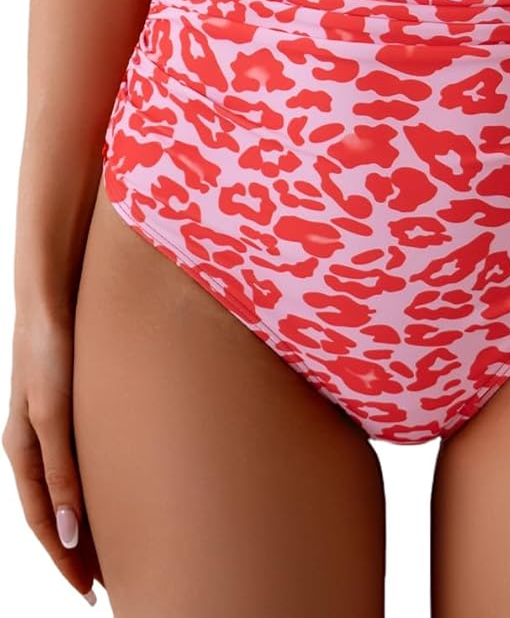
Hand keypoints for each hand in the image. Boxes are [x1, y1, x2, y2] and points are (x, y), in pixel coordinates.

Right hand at [2, 307, 102, 605]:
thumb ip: (60, 471)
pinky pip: (80, 458)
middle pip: (53, 510)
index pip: (42, 521)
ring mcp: (51, 422)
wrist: (55, 294)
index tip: (89, 591)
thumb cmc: (49, 350)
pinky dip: (92, 485)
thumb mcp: (53, 414)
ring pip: (67, 486)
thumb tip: (68, 532)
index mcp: (21, 449)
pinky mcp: (72, 403)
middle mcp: (34, 440)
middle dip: (75, 550)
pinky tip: (115, 489)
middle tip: (104, 584)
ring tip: (113, 548)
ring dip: (86, 520)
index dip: (64, 559)